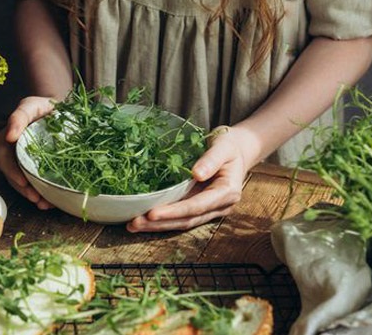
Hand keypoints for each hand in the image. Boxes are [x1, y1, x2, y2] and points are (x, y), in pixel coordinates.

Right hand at [0, 96, 56, 209]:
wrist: (59, 111)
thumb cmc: (42, 106)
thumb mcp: (30, 105)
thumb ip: (19, 117)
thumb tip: (9, 136)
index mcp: (6, 139)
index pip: (4, 159)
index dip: (12, 173)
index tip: (24, 183)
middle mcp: (11, 153)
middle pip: (13, 175)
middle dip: (23, 189)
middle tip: (36, 198)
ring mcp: (23, 162)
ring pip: (23, 183)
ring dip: (32, 195)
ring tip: (44, 204)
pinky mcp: (35, 168)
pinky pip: (35, 183)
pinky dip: (42, 194)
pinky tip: (50, 202)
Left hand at [126, 127, 252, 231]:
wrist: (237, 151)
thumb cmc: (229, 146)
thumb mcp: (223, 146)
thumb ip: (211, 159)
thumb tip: (196, 174)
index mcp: (227, 192)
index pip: (197, 206)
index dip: (174, 211)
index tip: (153, 213)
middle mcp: (219, 206)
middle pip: (187, 220)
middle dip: (160, 223)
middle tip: (134, 223)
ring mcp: (210, 209)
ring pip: (182, 222)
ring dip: (158, 225)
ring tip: (133, 224)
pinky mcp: (200, 207)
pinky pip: (180, 216)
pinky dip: (163, 219)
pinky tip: (144, 220)